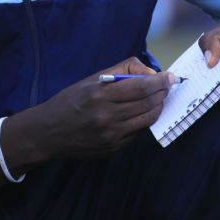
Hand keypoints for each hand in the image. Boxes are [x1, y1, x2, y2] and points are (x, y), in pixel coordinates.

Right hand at [33, 57, 174, 159]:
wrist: (50, 132)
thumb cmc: (72, 100)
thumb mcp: (92, 79)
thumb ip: (123, 71)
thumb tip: (151, 73)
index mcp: (99, 95)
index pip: (141, 87)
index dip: (159, 81)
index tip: (169, 76)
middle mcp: (106, 116)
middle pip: (147, 103)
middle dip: (162, 93)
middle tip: (167, 86)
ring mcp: (110, 136)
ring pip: (147, 119)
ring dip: (158, 107)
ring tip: (158, 98)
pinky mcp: (113, 149)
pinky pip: (138, 133)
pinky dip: (144, 120)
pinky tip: (141, 113)